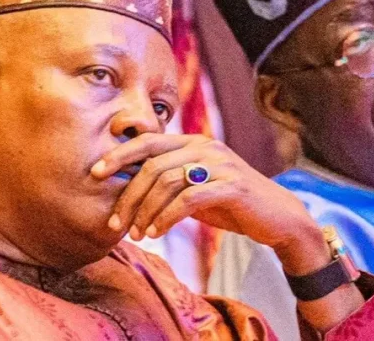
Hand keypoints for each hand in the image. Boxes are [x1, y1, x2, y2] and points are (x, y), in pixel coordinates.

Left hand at [92, 134, 365, 329]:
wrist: (277, 218)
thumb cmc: (231, 204)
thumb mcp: (195, 189)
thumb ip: (169, 183)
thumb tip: (127, 189)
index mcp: (194, 142)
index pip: (149, 140)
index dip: (120, 154)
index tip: (96, 172)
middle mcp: (205, 147)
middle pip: (153, 163)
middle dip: (128, 194)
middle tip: (114, 222)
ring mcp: (220, 164)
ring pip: (167, 181)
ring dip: (145, 211)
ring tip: (137, 233)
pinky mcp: (231, 186)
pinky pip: (189, 199)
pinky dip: (167, 217)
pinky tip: (157, 232)